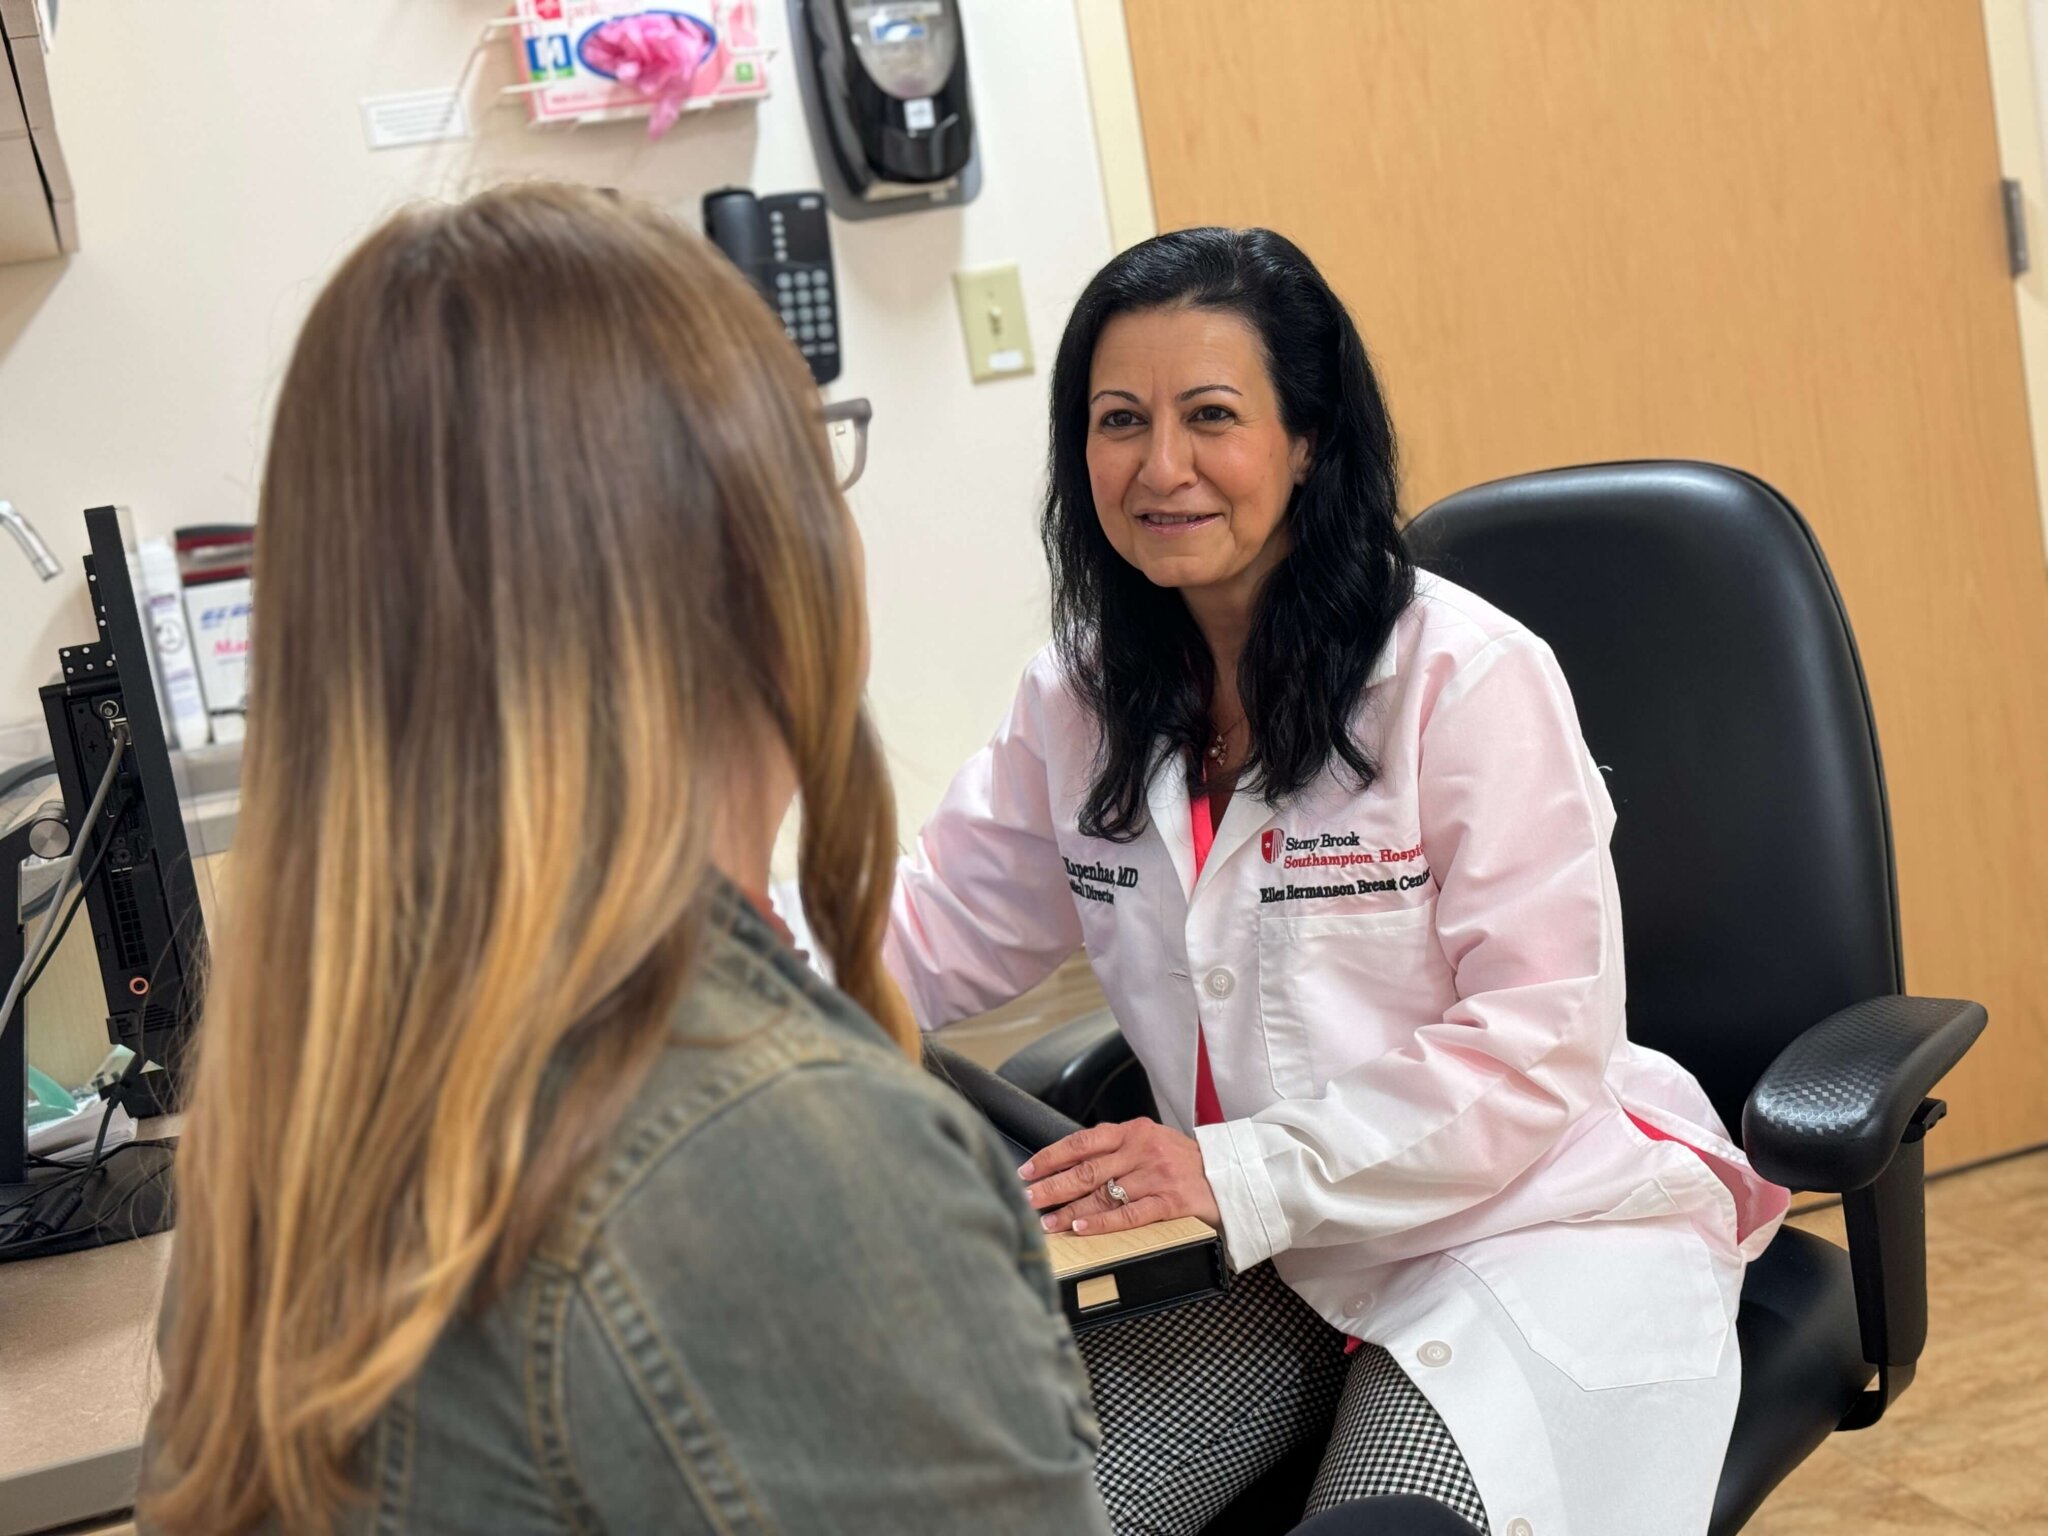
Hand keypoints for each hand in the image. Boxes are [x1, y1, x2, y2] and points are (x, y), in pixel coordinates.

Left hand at [1018, 1118, 1221, 1235]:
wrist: (1232, 1174)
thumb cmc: (1183, 1161)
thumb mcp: (1150, 1142)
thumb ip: (1116, 1149)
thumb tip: (1070, 1166)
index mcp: (1133, 1131)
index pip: (1081, 1142)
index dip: (1051, 1157)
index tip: (1027, 1170)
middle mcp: (1142, 1150)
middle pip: (1087, 1170)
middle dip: (1052, 1186)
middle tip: (1027, 1199)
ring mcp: (1157, 1176)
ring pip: (1103, 1194)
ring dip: (1070, 1210)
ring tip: (1047, 1222)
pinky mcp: (1172, 1202)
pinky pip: (1130, 1215)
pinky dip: (1103, 1222)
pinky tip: (1081, 1228)